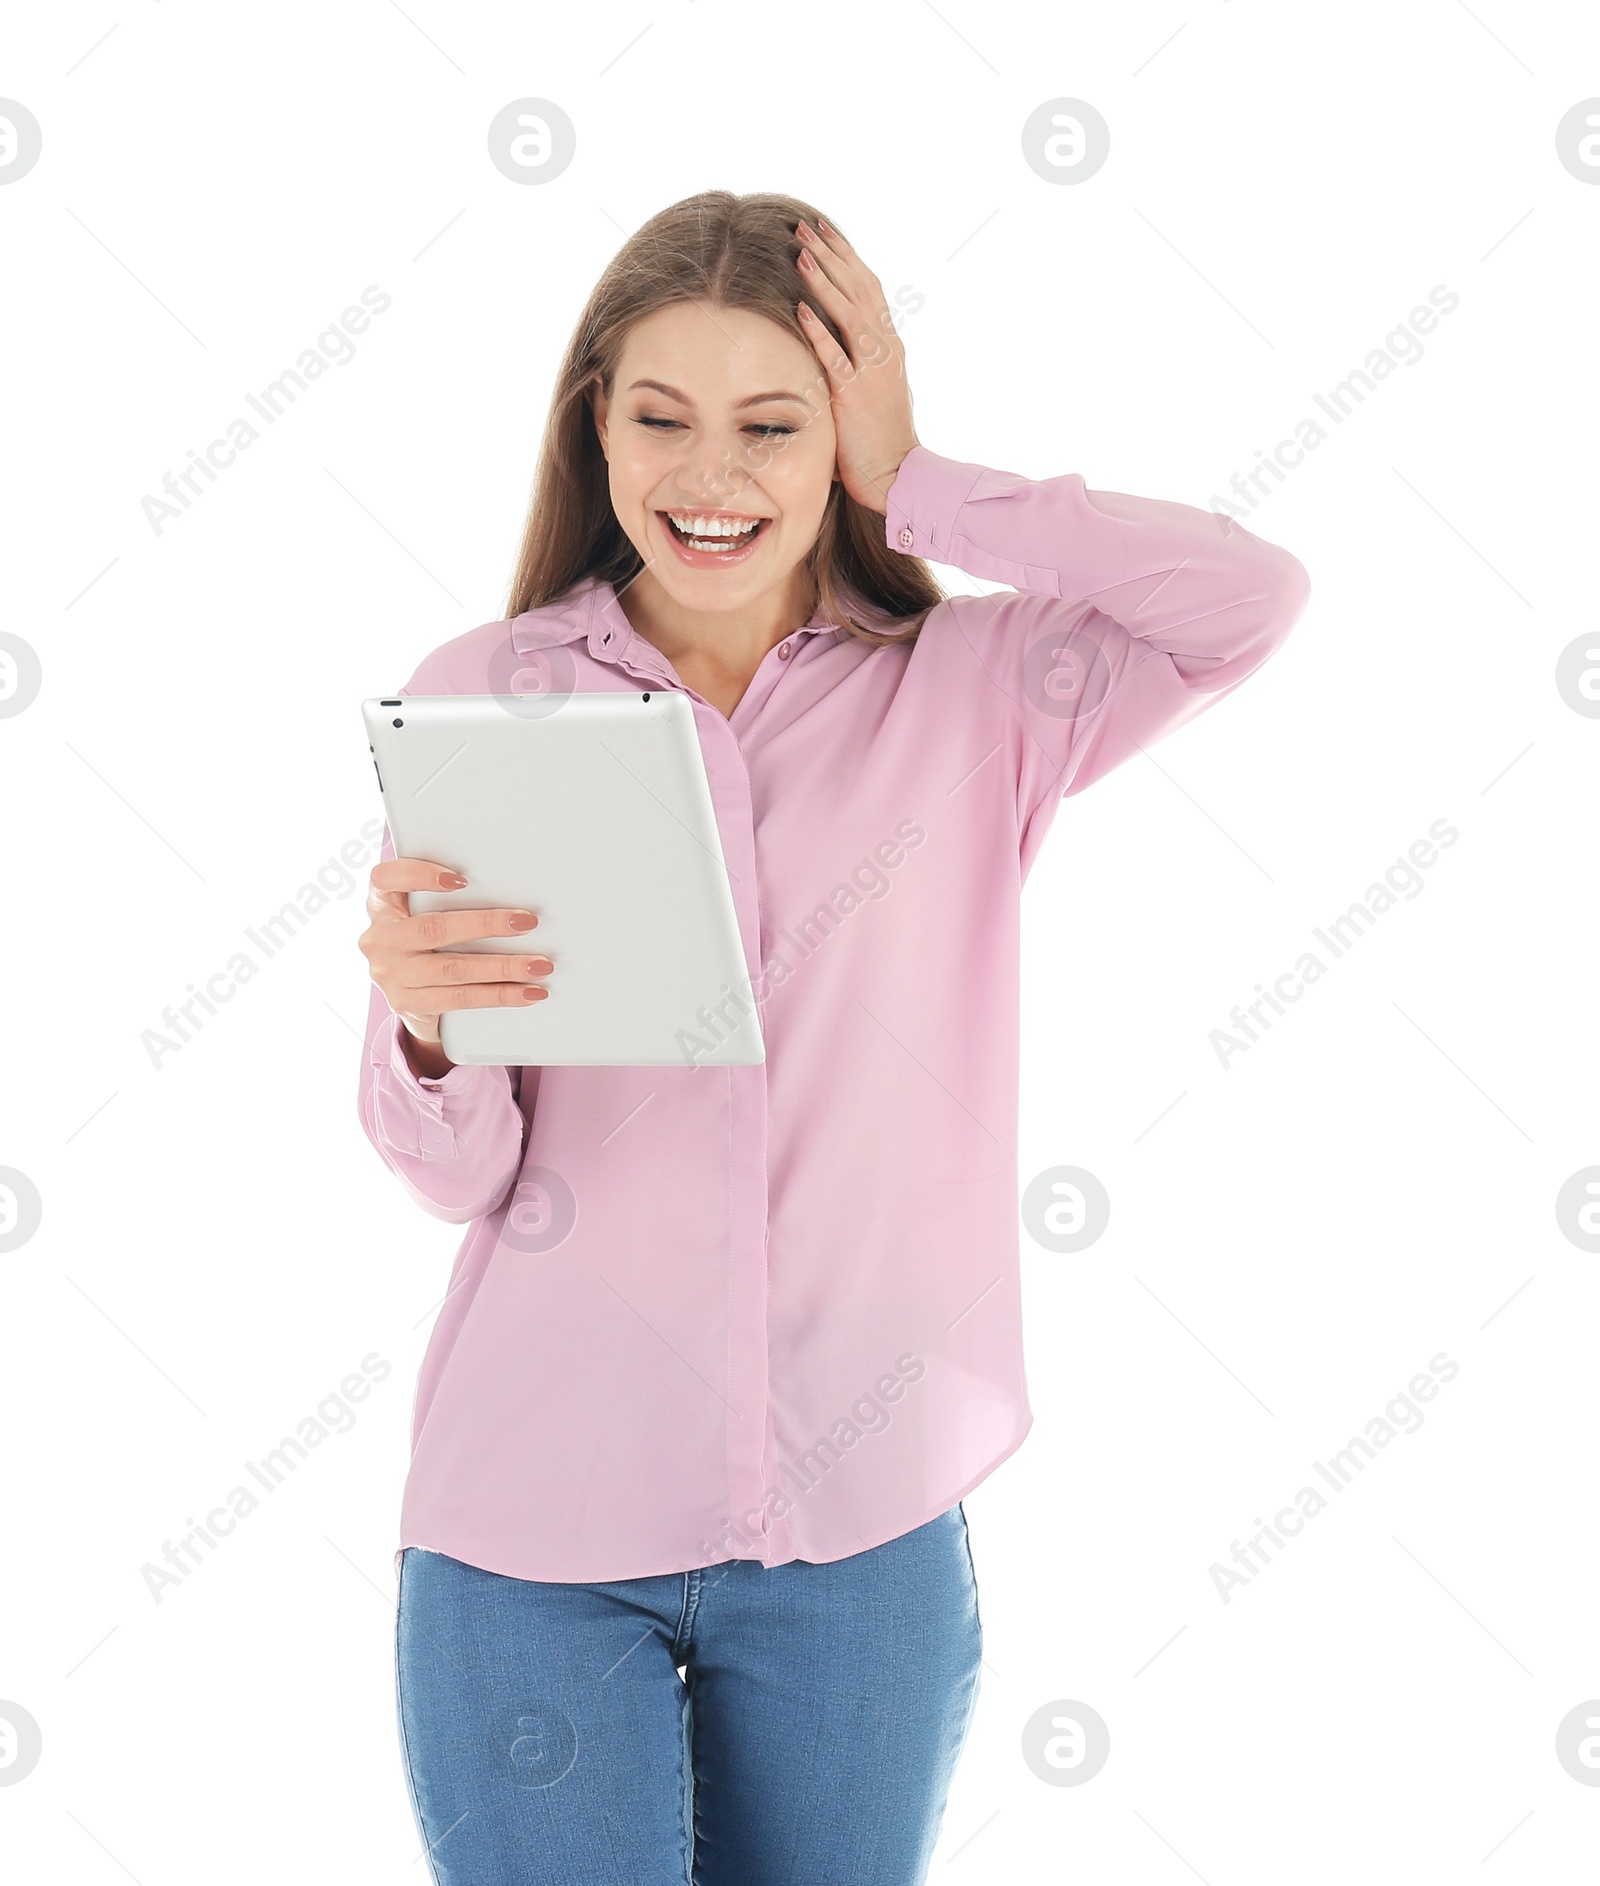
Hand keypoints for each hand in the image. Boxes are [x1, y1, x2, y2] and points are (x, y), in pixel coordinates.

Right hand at [359, 857, 552, 1068]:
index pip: (387, 879)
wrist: (412, 1000)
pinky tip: (527, 992)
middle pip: (434, 928)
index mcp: (381, 906)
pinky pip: (460, 998)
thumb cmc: (427, 944)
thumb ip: (445, 900)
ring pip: (453, 968)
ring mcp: (390, 974)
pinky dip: (499, 995)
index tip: (460, 880)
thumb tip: (509, 890)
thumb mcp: (422, 915)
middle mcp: (380, 939)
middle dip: (486, 924)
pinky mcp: (408, 1004)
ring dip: (503, 967)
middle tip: (526, 922)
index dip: (419, 875)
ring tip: (538, 965)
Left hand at [793, 218, 919, 515]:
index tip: (823, 233)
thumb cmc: (882, 438)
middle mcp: (885, 350)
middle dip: (831, 256)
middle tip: (804, 227)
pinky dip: (818, 330)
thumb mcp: (877, 388)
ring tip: (800, 253)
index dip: (846, 257)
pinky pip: (836, 356)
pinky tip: (799, 309)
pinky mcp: (856, 395)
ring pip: (849, 314)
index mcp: (889, 346)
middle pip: (859, 290)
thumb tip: (839, 340)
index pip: (869, 289)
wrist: (898, 474)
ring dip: (823, 282)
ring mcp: (872, 371)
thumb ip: (862, 359)